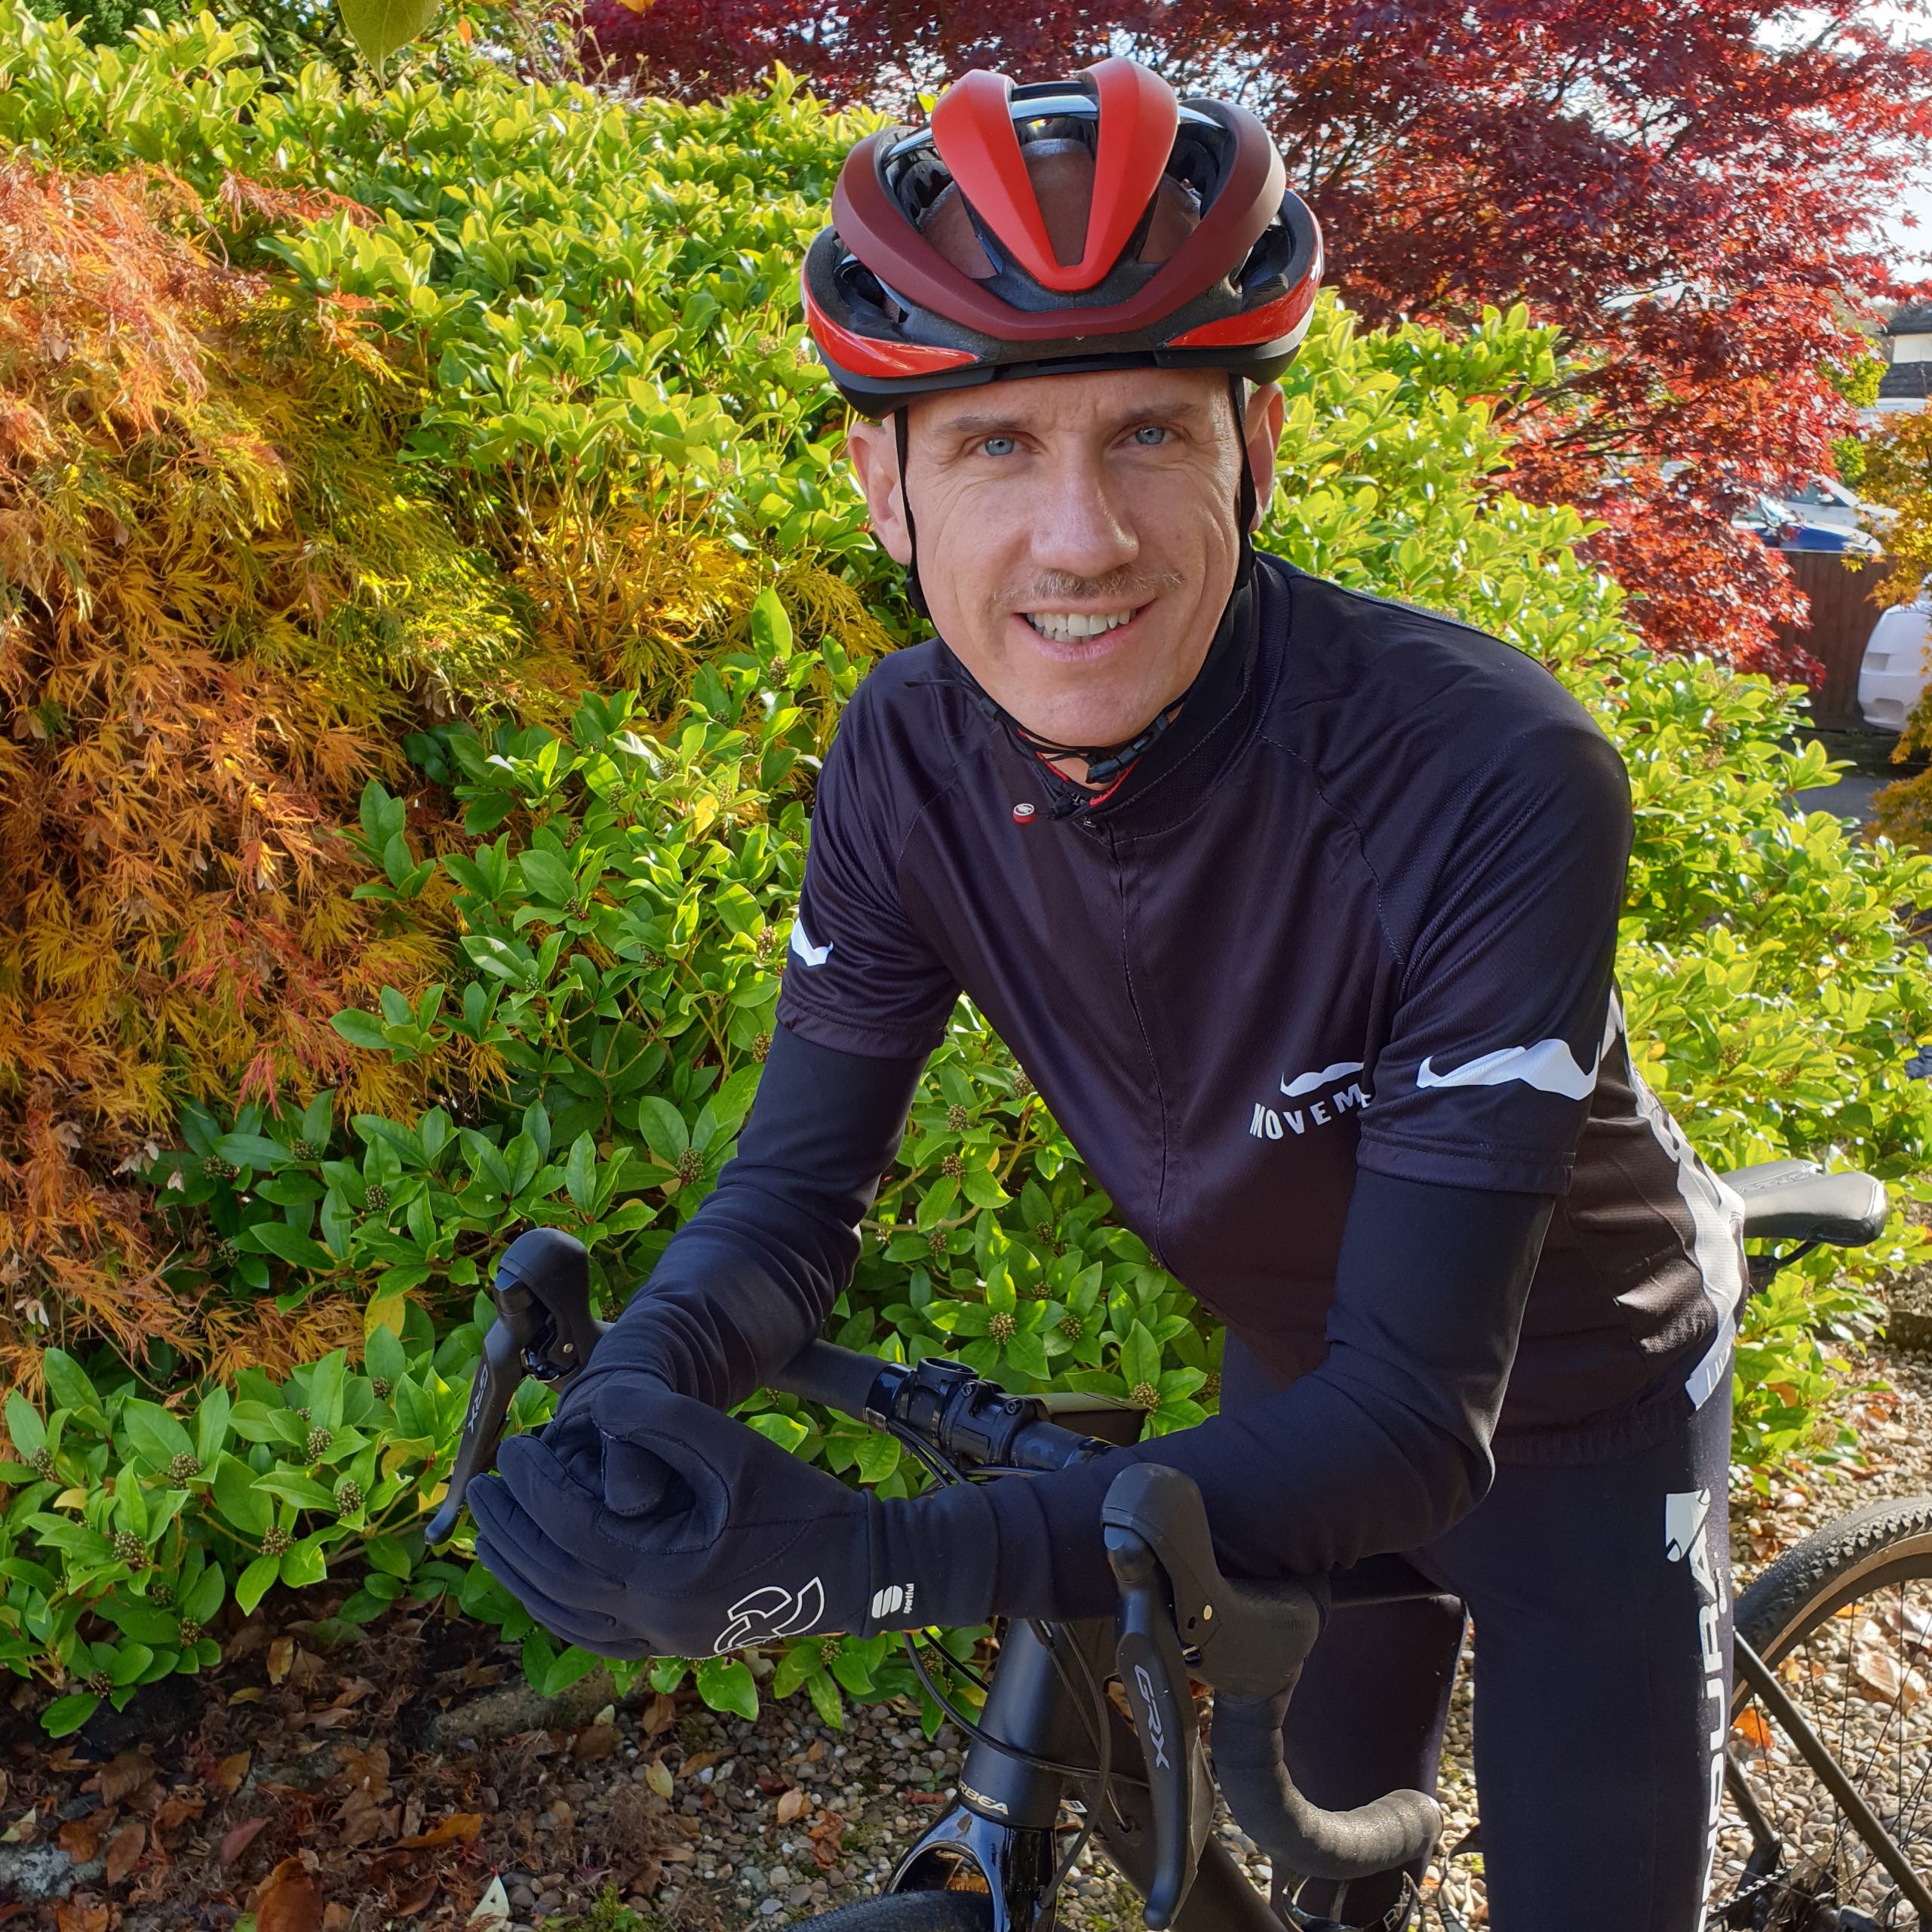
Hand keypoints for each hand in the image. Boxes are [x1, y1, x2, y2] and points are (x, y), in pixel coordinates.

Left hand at [465, 1376, 998, 1659]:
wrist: (861, 1568)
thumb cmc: (801, 1501)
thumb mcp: (733, 1448)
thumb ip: (662, 1421)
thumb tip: (596, 1404)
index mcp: (666, 1577)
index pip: (573, 1532)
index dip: (535, 1489)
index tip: (513, 1447)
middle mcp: (656, 1622)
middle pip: (555, 1582)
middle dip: (511, 1532)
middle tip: (482, 1486)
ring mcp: (666, 1641)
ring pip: (565, 1617)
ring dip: (522, 1573)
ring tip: (494, 1531)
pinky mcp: (677, 1642)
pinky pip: (594, 1634)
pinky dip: (557, 1604)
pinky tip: (545, 1575)